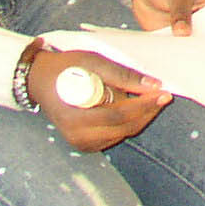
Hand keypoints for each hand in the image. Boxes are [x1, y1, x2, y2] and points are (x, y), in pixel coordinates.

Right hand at [29, 46, 170, 151]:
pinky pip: (115, 135)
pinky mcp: (86, 143)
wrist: (41, 80)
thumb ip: (122, 75)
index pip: (119, 116)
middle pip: (124, 128)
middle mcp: (78, 136)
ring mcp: (81, 143)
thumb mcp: (93, 62)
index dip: (144, 105)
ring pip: (122, 133)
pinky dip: (128, 121)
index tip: (163, 92)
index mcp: (76, 117)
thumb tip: (153, 84)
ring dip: (140, 117)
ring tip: (148, 97)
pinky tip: (134, 106)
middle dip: (147, 111)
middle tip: (163, 94)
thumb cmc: (66, 67)